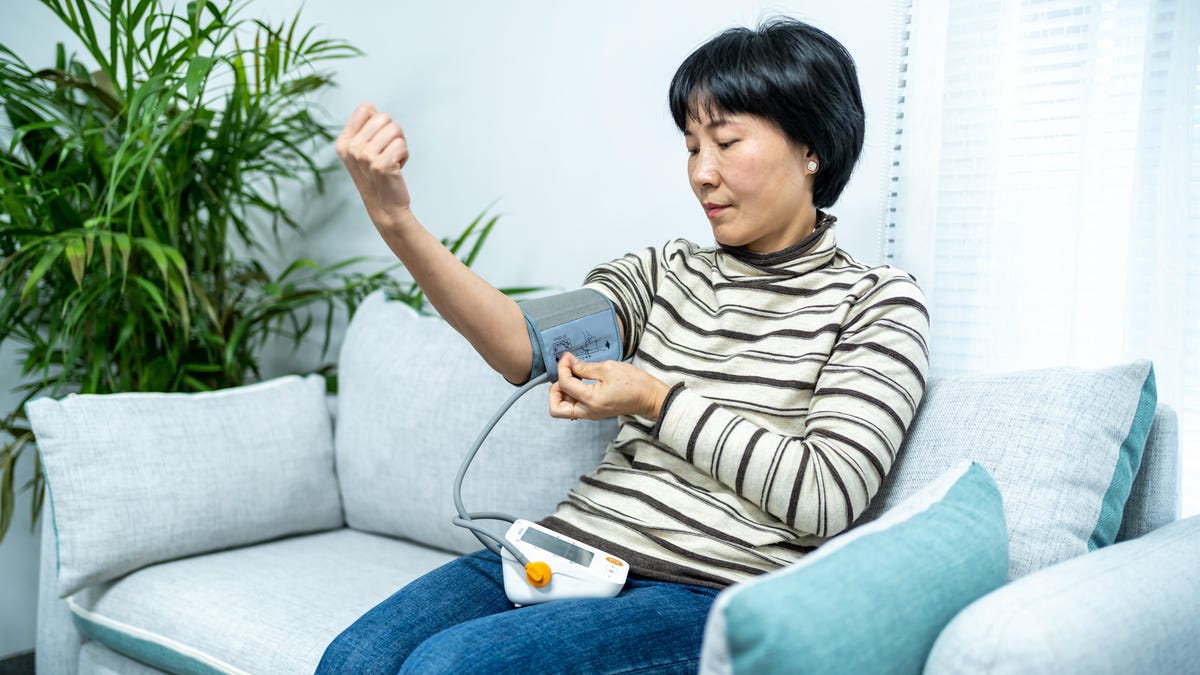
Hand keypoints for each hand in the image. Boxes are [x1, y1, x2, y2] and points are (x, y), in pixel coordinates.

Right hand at [335, 103, 412, 230]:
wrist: (385, 207)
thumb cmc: (377, 175)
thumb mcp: (361, 152)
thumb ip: (363, 129)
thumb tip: (370, 107)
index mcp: (343, 142)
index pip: (365, 108)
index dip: (379, 121)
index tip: (377, 140)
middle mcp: (351, 148)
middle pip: (383, 117)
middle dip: (393, 133)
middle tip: (388, 152)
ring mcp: (365, 157)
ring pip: (395, 129)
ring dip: (400, 145)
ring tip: (392, 160)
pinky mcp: (381, 165)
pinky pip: (402, 145)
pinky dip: (405, 155)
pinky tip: (397, 168)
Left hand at [548, 352, 670, 420]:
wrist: (650, 398)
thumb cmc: (634, 383)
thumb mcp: (608, 368)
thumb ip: (584, 367)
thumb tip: (568, 362)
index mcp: (591, 400)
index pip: (564, 384)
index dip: (562, 367)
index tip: (567, 357)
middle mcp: (588, 412)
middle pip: (556, 408)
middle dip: (555, 390)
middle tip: (564, 374)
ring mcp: (591, 414)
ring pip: (564, 408)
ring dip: (563, 392)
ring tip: (573, 375)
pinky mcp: (594, 412)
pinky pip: (574, 407)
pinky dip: (572, 394)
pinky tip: (580, 380)